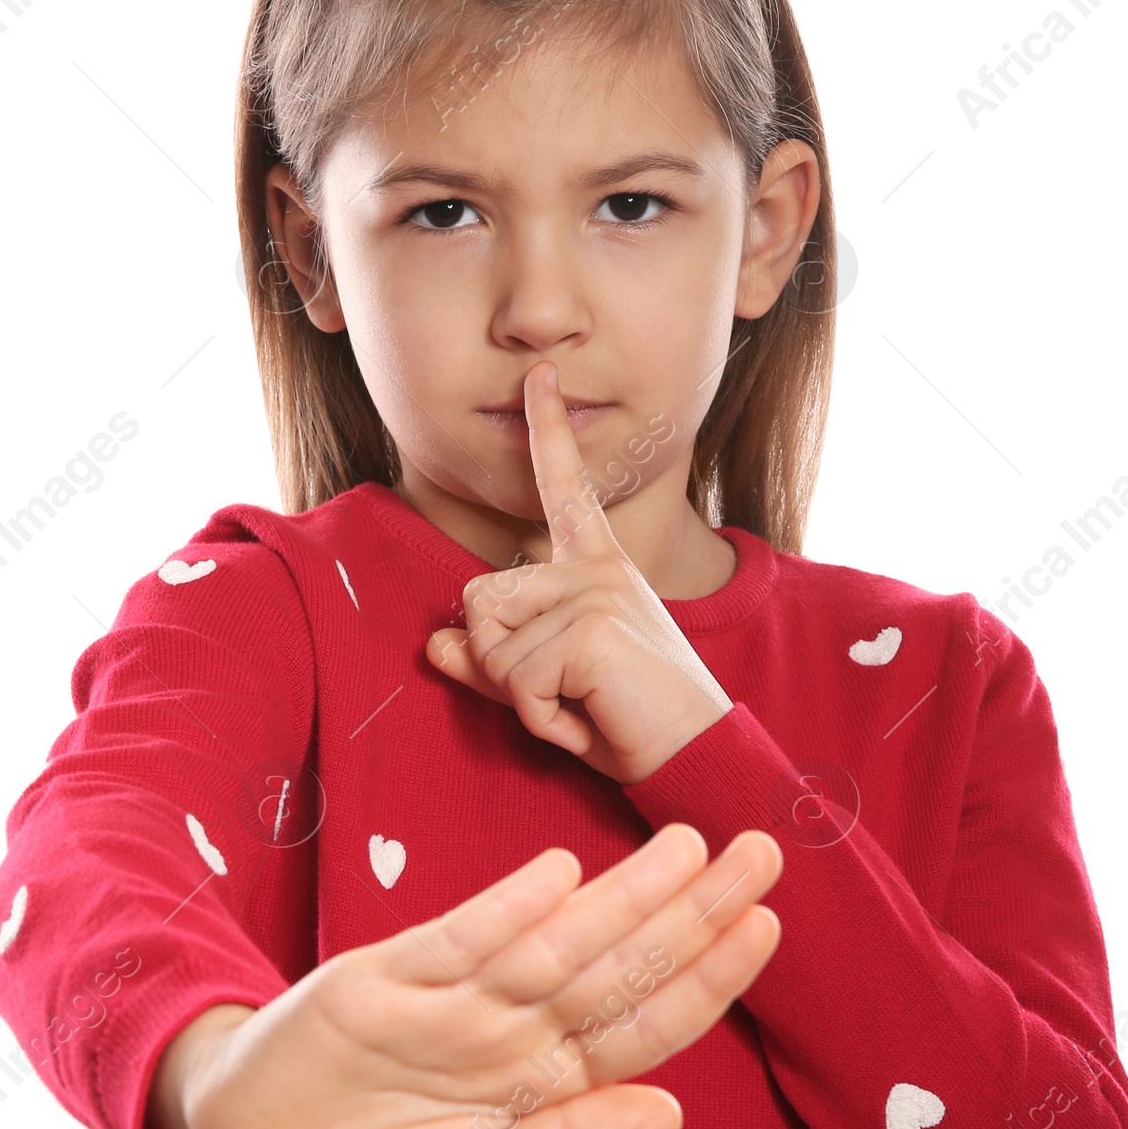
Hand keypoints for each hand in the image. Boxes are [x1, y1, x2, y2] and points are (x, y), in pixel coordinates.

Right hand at [147, 823, 782, 1128]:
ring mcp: (453, 1000)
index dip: (707, 977)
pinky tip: (560, 874)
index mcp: (542, 1082)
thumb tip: (673, 1116)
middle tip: (764, 852)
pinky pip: (456, 942)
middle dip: (693, 913)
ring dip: (622, 897)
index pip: (644, 1022)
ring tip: (689, 846)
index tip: (765, 928)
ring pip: (554, 943)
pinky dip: (505, 911)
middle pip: (617, 965)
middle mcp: (512, 1029)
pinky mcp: (385, 977)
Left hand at [424, 360, 732, 784]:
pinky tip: (588, 716)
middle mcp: (595, 567)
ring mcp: (595, 591)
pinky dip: (541, 717)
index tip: (538, 372)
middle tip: (562, 693)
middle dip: (497, 662)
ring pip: (490, 643)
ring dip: (521, 696)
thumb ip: (490, 663)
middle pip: (479, 597)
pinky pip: (514, 677)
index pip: (564, 487)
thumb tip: (432, 644)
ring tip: (581, 704)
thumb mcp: (548, 689)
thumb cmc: (626, 721)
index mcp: (595, 565)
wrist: (695, 755)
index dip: (546, 429)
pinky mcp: (590, 626)